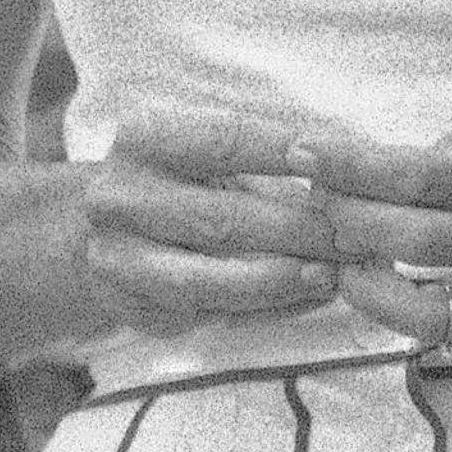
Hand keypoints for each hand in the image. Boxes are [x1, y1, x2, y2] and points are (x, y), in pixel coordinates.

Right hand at [77, 109, 348, 340]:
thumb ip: (265, 164)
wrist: (94, 232)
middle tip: (357, 236)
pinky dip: (261, 307)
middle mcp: (120, 196)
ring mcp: (117, 257)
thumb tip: (344, 181)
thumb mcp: (205, 155)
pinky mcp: (131, 306)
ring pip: (210, 277)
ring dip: (281, 278)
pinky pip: (205, 312)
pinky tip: (301, 298)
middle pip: (224, 217)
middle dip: (300, 229)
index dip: (285, 151)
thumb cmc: (176, 181)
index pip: (226, 140)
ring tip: (333, 275)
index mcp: (144, 139)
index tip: (341, 161)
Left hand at [287, 117, 451, 348]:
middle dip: (343, 219)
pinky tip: (372, 282)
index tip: (302, 152)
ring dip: (360, 271)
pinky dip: (399, 307)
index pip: (417, 173)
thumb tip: (393, 170)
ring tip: (330, 244)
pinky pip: (447, 323)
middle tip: (305, 198)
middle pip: (409, 237)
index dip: (351, 167)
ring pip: (420, 297)